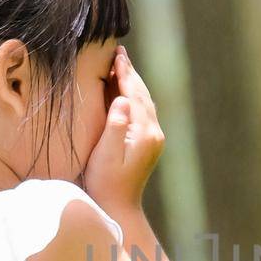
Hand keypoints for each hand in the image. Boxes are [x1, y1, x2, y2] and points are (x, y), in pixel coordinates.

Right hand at [83, 45, 163, 212]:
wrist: (119, 208)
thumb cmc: (106, 183)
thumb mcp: (105, 155)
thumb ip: (115, 125)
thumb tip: (122, 99)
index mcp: (145, 134)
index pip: (134, 95)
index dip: (124, 73)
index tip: (117, 54)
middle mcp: (154, 134)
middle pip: (142, 95)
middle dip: (130, 73)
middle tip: (119, 52)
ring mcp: (154, 139)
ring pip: (144, 102)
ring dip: (132, 83)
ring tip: (120, 65)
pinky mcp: (149, 143)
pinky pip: (142, 112)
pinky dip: (133, 96)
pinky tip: (124, 91)